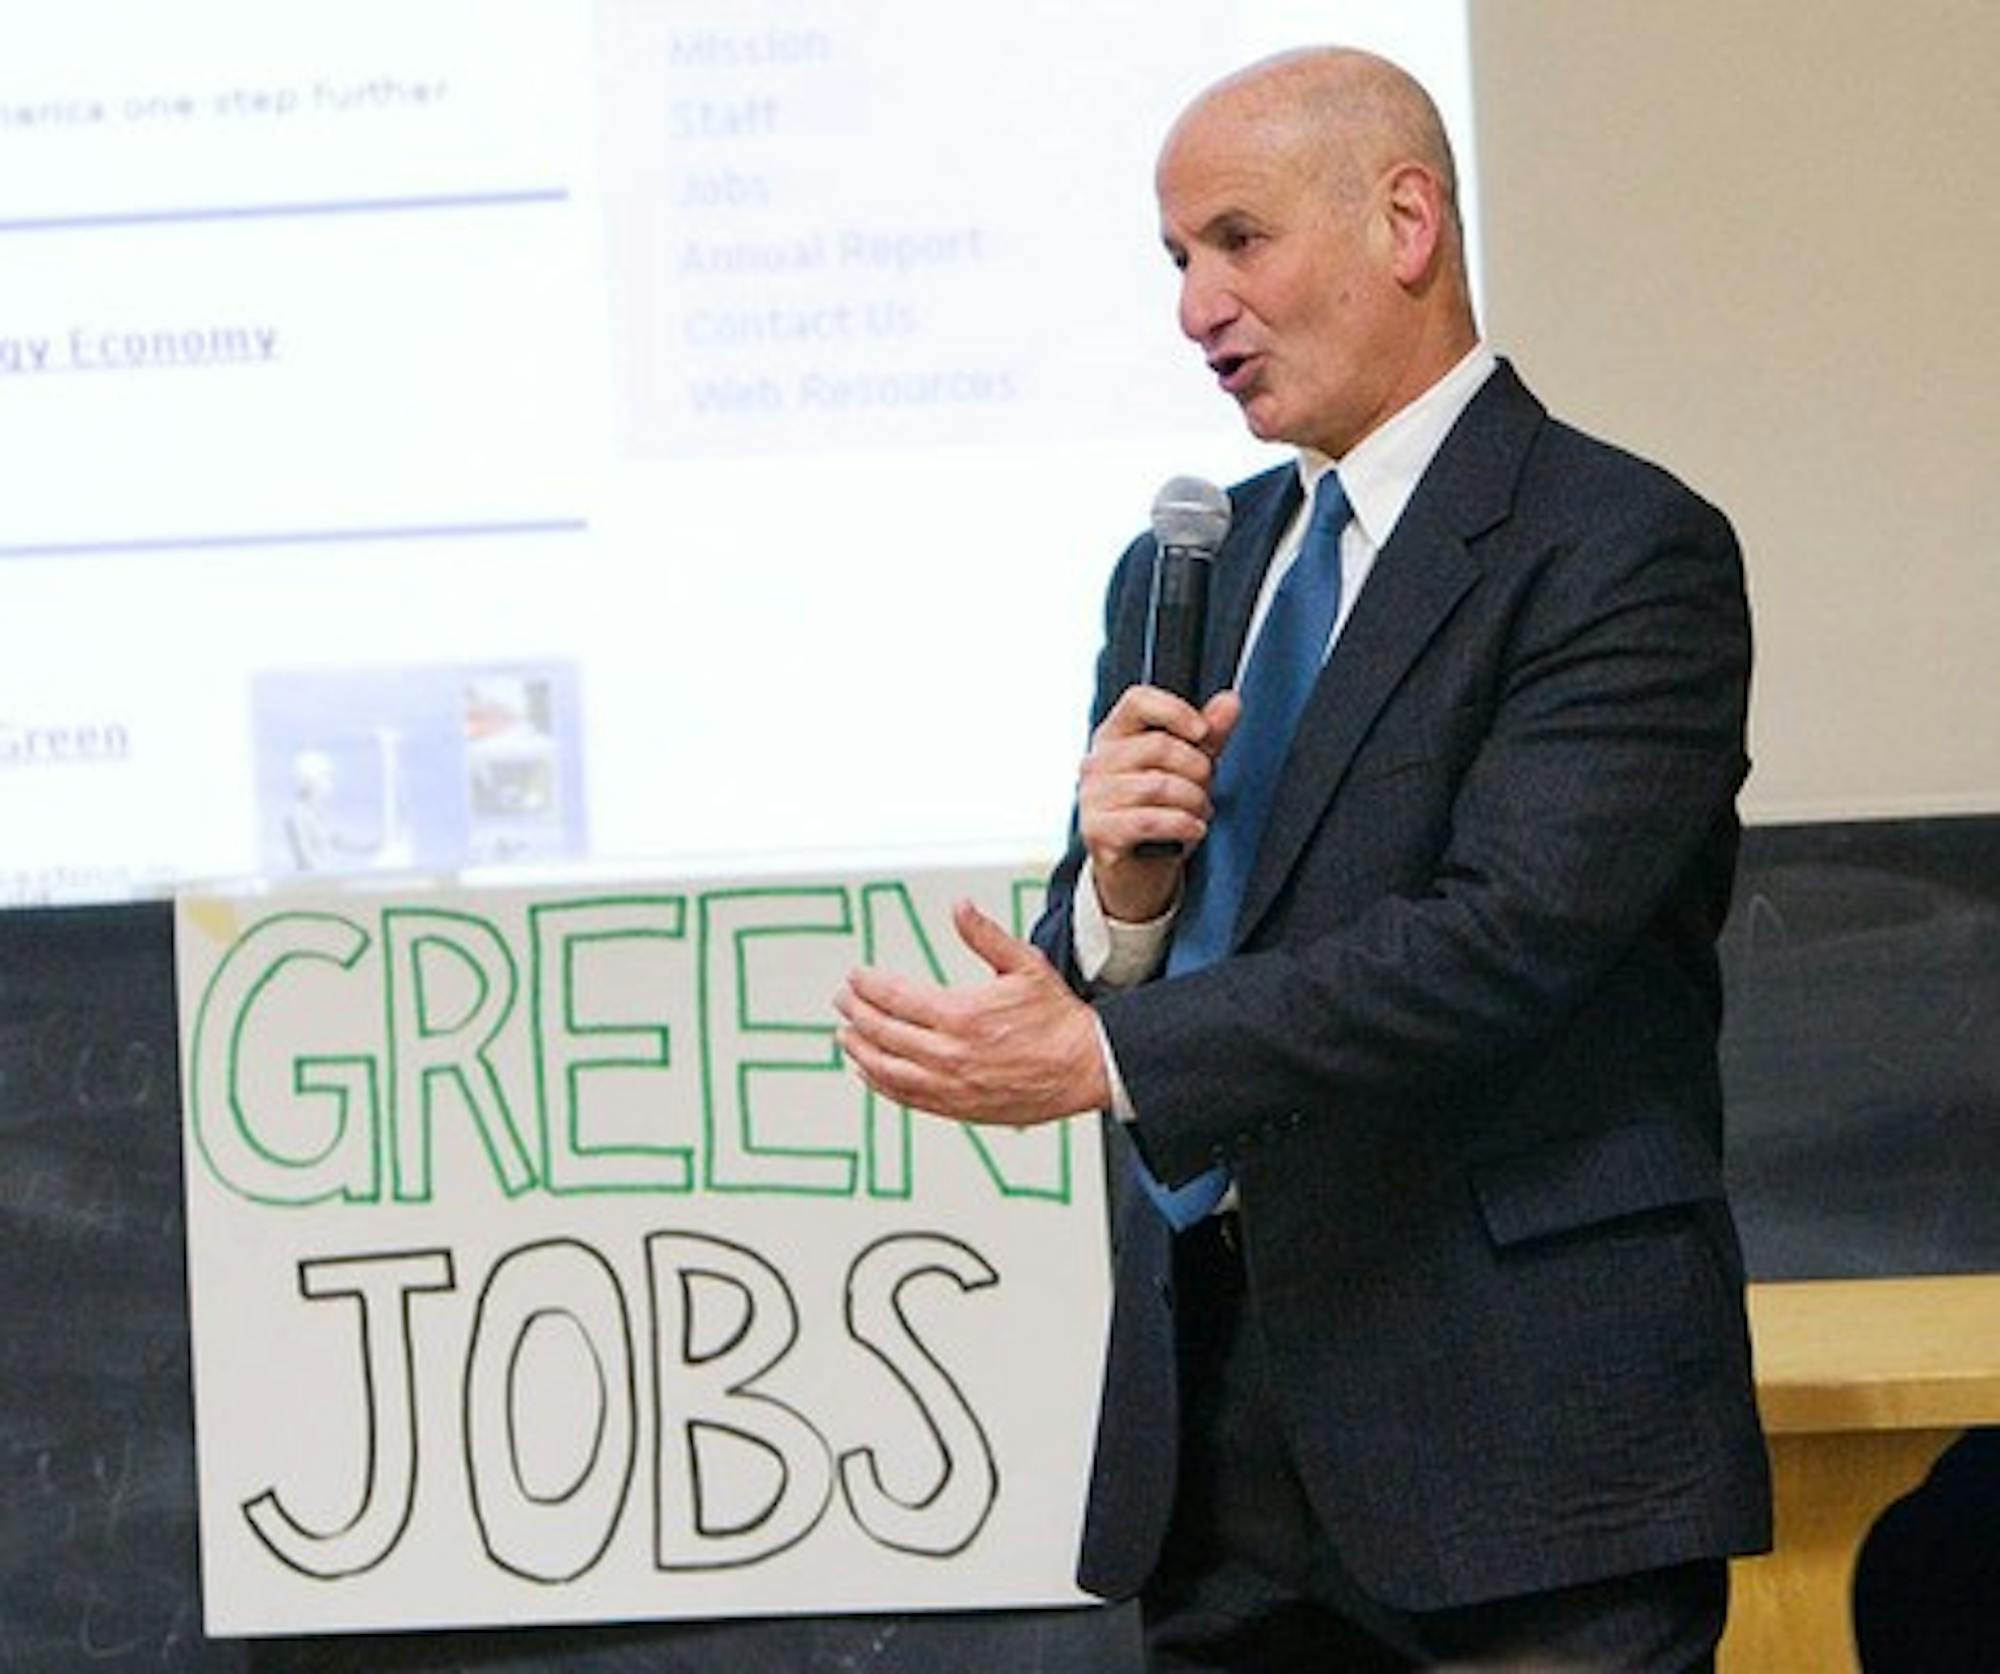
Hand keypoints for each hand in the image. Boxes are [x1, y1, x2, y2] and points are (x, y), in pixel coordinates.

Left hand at [833, 900, 1107, 1125]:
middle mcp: (950, 1053)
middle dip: (856, 1013)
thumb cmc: (1058, 1019)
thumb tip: (959, 908)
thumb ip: (985, 935)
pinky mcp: (958, 1107)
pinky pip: (906, 1098)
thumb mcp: (1024, 964)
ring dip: (860, 1051)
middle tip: (842, 1000)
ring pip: (887, 1070)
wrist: (1086, 1067)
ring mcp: (951, 1085)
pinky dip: (880, 1084)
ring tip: (845, 1036)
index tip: (855, 976)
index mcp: (961, 1014)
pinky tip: (869, 1073)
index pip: (895, 998)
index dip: (867, 986)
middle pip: (883, 1032)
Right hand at [1079, 685, 1240, 920]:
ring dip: (1194, 801)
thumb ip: (1208, 735)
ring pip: (1159, 785)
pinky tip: (1194, 829)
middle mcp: (1096, 762)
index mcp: (1113, 736)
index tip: (1203, 734)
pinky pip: (1150, 819)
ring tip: (1200, 812)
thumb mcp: (1187, 769)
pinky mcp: (1098, 831)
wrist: (1137, 872)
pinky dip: (1183, 824)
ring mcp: (1092, 797)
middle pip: (1158, 746)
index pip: (1137, 701)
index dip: (1175, 711)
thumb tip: (1231, 700)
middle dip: (1198, 769)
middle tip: (1207, 788)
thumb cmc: (1159, 812)